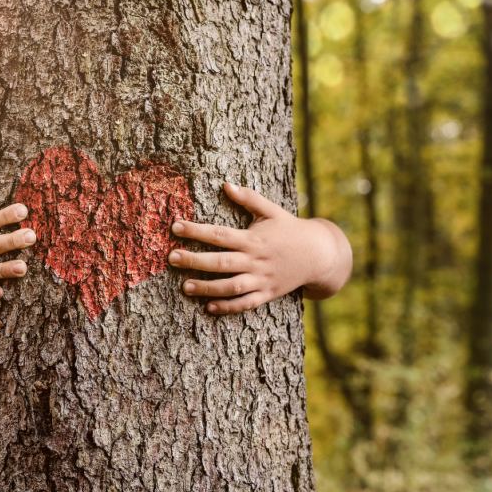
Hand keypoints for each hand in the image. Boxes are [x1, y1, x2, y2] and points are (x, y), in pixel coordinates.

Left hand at [167, 183, 351, 313]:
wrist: (319, 254)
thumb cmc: (290, 229)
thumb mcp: (271, 210)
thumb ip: (248, 198)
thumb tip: (226, 184)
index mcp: (253, 238)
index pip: (219, 234)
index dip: (196, 230)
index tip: (175, 226)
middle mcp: (255, 260)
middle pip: (220, 262)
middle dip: (194, 260)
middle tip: (171, 258)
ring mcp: (262, 279)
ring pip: (231, 286)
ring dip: (207, 288)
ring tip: (185, 287)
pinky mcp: (267, 294)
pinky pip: (246, 304)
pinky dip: (228, 307)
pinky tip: (209, 307)